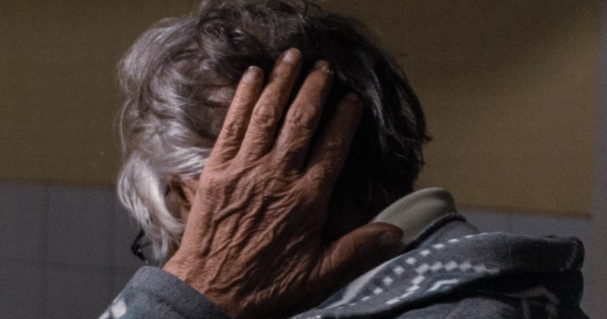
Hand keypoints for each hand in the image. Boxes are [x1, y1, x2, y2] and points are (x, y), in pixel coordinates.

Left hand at [163, 48, 403, 317]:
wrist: (210, 292)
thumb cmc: (264, 285)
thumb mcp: (318, 273)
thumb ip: (356, 248)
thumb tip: (396, 232)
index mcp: (307, 201)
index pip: (332, 148)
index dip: (344, 119)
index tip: (351, 100)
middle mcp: (278, 178)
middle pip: (301, 122)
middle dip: (314, 89)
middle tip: (324, 68)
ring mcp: (245, 170)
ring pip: (268, 116)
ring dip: (282, 83)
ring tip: (293, 58)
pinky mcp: (218, 170)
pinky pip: (233, 126)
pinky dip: (243, 98)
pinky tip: (252, 77)